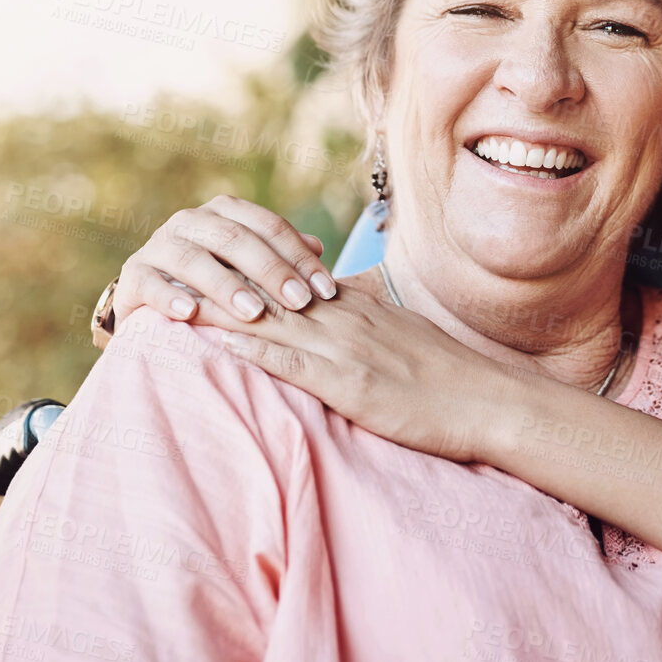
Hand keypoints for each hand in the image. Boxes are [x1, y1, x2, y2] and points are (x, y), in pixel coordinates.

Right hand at [107, 195, 336, 337]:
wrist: (153, 299)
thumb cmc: (215, 280)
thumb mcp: (249, 266)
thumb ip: (280, 255)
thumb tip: (318, 247)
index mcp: (224, 213)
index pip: (269, 227)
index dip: (299, 257)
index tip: (326, 289)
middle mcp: (190, 222)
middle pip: (235, 239)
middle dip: (271, 271)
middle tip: (300, 302)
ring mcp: (158, 246)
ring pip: (193, 260)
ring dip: (226, 286)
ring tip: (254, 313)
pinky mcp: (133, 275)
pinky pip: (150, 283)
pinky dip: (170, 298)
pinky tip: (190, 314)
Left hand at [197, 270, 517, 463]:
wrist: (487, 400)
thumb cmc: (450, 378)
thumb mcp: (404, 337)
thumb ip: (367, 324)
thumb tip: (336, 315)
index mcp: (357, 308)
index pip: (290, 280)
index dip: (245, 270)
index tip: (205, 260)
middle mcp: (347, 319)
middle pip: (270, 292)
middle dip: (220, 281)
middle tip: (175, 268)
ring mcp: (347, 349)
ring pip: (273, 320)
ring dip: (223, 309)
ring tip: (178, 298)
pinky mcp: (350, 383)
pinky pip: (294, 362)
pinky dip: (255, 348)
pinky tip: (221, 341)